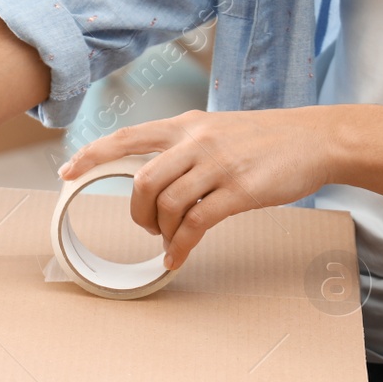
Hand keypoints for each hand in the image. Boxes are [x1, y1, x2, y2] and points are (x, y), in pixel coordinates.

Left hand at [58, 109, 336, 269]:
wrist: (315, 139)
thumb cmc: (266, 139)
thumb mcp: (217, 130)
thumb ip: (184, 148)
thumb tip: (154, 179)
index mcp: (186, 124)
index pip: (127, 137)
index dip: (92, 155)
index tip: (67, 171)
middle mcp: (196, 140)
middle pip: (141, 181)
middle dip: (136, 214)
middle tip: (148, 228)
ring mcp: (218, 165)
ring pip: (167, 205)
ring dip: (161, 232)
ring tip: (171, 241)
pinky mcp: (239, 191)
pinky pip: (196, 225)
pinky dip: (180, 247)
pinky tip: (178, 257)